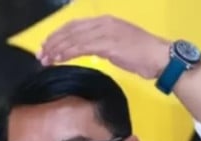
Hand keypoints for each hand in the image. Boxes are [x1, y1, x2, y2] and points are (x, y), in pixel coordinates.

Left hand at [38, 16, 170, 79]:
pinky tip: (58, 58)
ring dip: (56, 49)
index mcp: (106, 21)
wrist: (160, 57)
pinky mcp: (108, 44)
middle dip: (53, 41)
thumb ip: (103, 44)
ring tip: (45, 59)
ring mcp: (106, 32)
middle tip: (40, 53)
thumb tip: (89, 50)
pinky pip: (81, 47)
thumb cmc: (142, 55)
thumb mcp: (119, 45)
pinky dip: (67, 53)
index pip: (75, 25)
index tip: (47, 45)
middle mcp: (104, 23)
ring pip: (73, 38)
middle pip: (71, 30)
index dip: (59, 34)